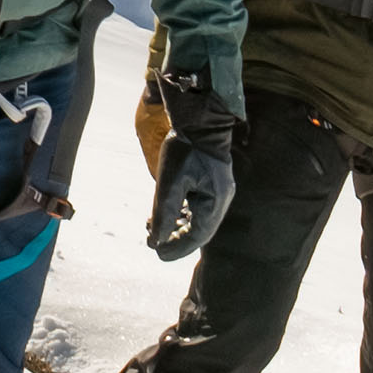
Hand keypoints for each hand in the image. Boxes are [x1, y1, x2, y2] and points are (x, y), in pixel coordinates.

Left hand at [148, 142, 233, 258]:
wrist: (198, 119)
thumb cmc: (184, 148)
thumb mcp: (169, 182)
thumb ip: (163, 212)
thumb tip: (156, 241)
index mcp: (215, 202)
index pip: (198, 236)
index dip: (177, 248)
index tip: (157, 253)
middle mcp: (220, 200)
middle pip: (199, 231)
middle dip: (175, 239)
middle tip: (152, 243)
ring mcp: (217, 192)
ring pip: (197, 220)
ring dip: (176, 227)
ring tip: (152, 226)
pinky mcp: (210, 184)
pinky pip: (197, 207)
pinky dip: (181, 214)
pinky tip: (165, 214)